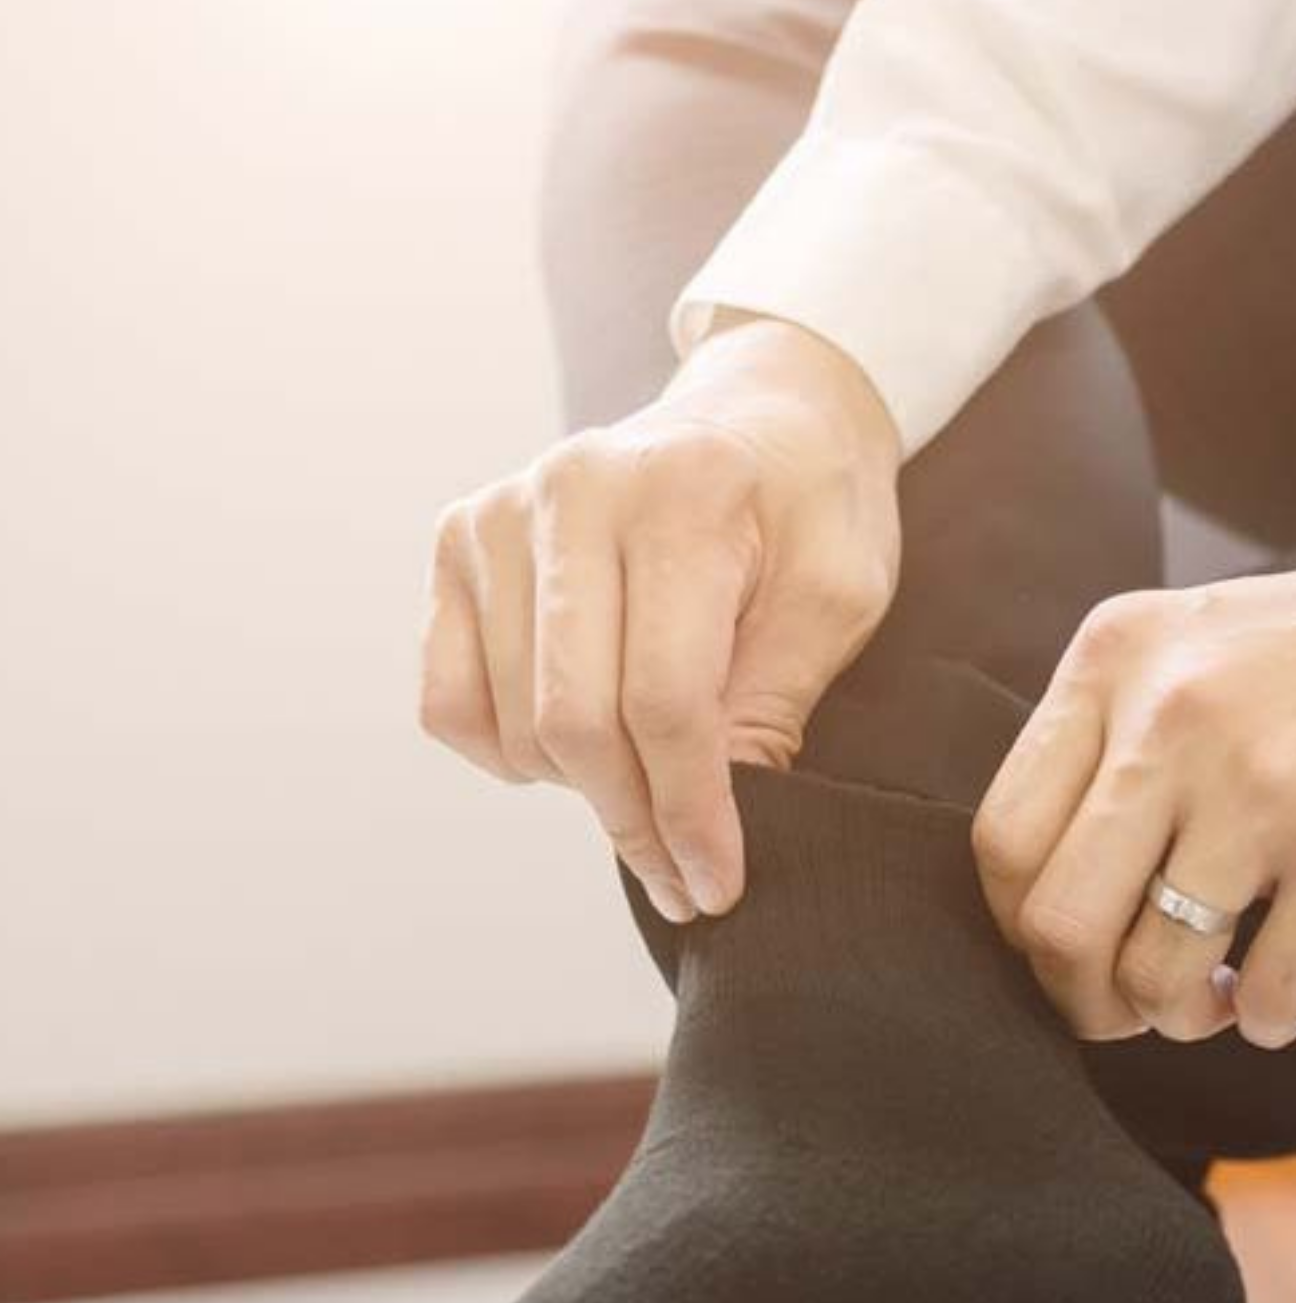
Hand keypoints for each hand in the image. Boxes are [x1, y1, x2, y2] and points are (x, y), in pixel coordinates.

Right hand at [419, 317, 902, 920]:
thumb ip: (774, 702)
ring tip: (651, 786)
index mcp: (680, 495)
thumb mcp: (838, 598)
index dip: (691, 813)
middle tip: (687, 883)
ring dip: (583, 793)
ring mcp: (498, 514)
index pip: (666, 700)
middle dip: (636, 825)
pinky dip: (507, 755)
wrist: (763, 418)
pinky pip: (450, 702)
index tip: (718, 884)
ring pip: (513, 725)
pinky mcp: (458, 543)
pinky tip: (576, 748)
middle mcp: (571, 490)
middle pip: (575, 721)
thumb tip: (704, 824)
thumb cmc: (811, 512)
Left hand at [972, 511, 1295, 1046]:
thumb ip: (1112, 739)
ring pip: (1155, 976)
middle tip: (1124, 1008)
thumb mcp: (1193, 643)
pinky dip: (1268, 1021)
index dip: (1021, 926)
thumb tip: (1049, 903)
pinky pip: (1270, 995)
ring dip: (1179, 1018)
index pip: (1002, 839)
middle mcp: (1173, 718)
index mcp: (1115, 661)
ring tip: (1214, 999)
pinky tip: (1280, 995)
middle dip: (1083, 1001)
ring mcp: (1263, 785)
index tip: (1067, 949)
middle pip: (1057, 926)